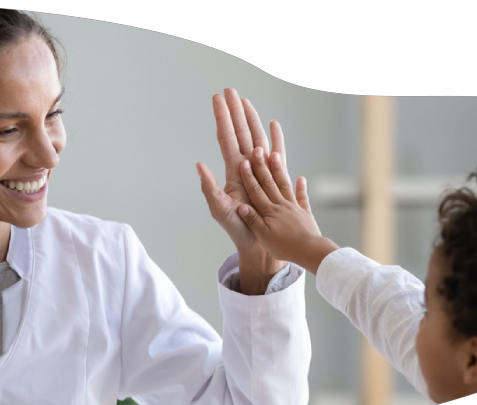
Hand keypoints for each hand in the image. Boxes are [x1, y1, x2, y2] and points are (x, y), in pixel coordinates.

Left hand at [196, 88, 286, 293]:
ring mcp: (260, 170)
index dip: (222, 118)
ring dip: (252, 120)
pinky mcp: (274, 177)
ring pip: (256, 138)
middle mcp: (246, 167)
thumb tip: (199, 165)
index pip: (226, 138)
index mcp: (232, 171)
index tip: (217, 98)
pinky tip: (273, 125)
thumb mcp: (220, 209)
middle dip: (235, 111)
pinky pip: (277, 154)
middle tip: (230, 90)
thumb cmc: (238, 228)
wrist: (258, 242)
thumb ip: (209, 189)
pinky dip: (276, 138)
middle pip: (240, 132)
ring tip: (246, 102)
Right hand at [236, 145, 338, 275]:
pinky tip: (301, 179)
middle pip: (269, 182)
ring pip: (284, 185)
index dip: (248, 176)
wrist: (309, 251)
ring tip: (275, 154)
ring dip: (279, 169)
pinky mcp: (304, 213)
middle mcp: (281, 205)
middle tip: (258, 149)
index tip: (243, 162)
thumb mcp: (263, 236)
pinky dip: (301, 188)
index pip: (256, 191)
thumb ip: (252, 220)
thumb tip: (240, 205)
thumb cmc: (284, 247)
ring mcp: (294, 207)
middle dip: (262, 165)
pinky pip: (302, 198)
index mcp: (269, 211)